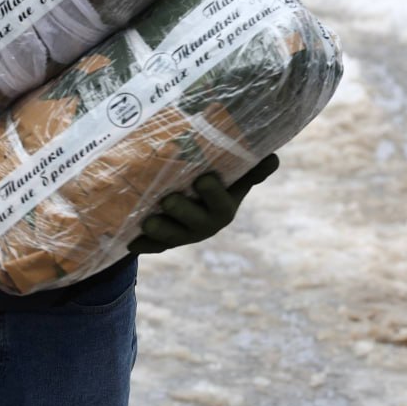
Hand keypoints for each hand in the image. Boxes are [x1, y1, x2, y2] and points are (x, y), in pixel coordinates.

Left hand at [126, 154, 279, 254]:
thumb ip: (248, 166)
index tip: (202, 179)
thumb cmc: (214, 184)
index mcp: (225, 205)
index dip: (213, 193)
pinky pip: (155, 247)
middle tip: (169, 199)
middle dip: (183, 211)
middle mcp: (208, 223)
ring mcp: (186, 234)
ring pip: (174, 237)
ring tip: (148, 221)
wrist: (192, 206)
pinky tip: (131, 242)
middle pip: (198, 222)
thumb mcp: (231, 176)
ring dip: (161, 230)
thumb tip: (275, 157)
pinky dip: (144, 245)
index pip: (223, 201)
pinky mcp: (166, 242)